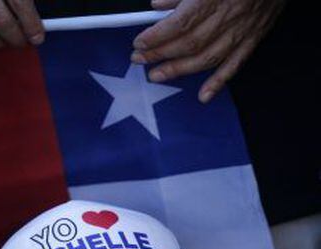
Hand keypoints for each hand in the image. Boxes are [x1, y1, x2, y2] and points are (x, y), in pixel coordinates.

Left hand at [131, 0, 285, 101]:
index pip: (180, 22)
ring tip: (157, 76)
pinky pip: (234, 65)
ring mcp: (242, 30)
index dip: (157, 36)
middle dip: (161, 54)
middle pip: (190, 43)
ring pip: (207, 58)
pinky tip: (203, 96)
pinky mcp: (253, 38)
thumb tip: (158, 4)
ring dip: (180, 70)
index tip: (139, 43)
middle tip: (139, 61)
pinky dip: (218, 83)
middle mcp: (228, 15)